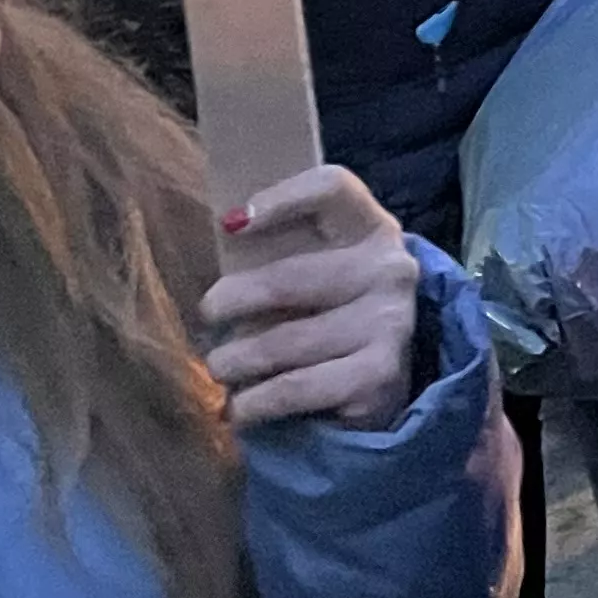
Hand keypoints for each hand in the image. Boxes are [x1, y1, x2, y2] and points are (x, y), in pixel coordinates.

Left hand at [201, 165, 427, 429]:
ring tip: (220, 367)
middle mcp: (389, 270)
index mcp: (372, 228)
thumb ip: (283, 250)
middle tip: (209, 314)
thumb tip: (222, 236)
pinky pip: (293, 389)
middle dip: (233, 300)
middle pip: (289, 277)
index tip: (230, 224)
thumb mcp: (322, 266)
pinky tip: (240, 407)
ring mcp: (389, 324)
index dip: (280, 199)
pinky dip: (255, 403)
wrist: (386, 377)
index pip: (332, 189)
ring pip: (283, 343)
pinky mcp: (378, 377)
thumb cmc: (333, 309)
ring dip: (235, 361)